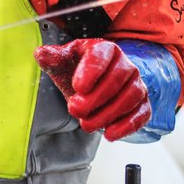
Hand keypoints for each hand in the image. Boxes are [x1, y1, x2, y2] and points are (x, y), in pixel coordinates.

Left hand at [34, 39, 150, 140]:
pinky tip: (109, 134)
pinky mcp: (142, 103)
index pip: (101, 55)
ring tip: (86, 125)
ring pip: (130, 97)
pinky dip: (128, 126)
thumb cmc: (78, 70)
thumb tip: (41, 53)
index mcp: (104, 49)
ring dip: (108, 114)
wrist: (93, 84)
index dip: (91, 71)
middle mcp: (125, 64)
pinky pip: (142, 114)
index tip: (78, 87)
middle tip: (74, 109)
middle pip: (116, 79)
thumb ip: (52, 58)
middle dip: (95, 98)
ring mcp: (136, 84)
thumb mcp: (63, 62)